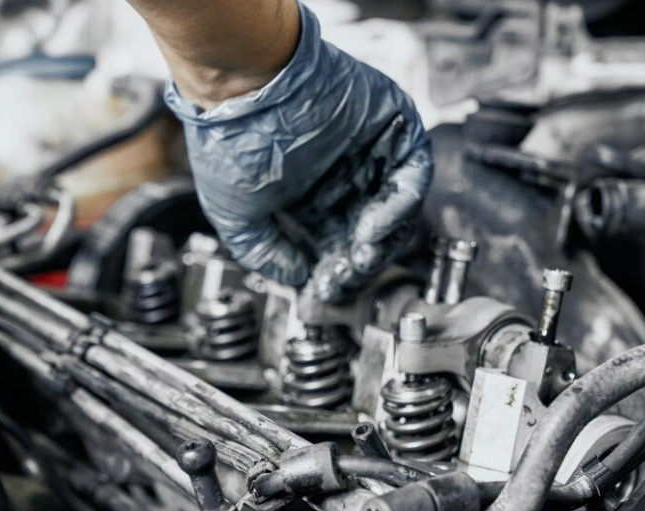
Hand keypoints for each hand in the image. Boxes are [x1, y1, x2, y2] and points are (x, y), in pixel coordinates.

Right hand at [164, 1, 432, 302]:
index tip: (327, 289)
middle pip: (369, 232)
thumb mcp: (236, 216)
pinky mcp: (392, 126)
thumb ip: (264, 253)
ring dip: (382, 240)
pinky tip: (374, 227)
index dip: (334, 271)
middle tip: (346, 275)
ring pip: (396, 209)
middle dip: (359, 262)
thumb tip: (296, 278)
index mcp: (310, 195)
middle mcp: (343, 175)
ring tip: (359, 254)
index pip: (337, 243)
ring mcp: (370, 152)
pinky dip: (402, 205)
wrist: (242, 86)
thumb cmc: (230, 142)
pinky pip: (414, 173)